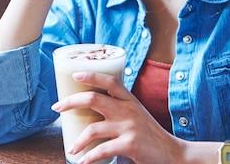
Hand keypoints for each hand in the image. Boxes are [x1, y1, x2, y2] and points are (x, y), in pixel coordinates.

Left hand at [51, 72, 184, 163]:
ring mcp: (129, 127)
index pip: (109, 80)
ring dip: (78, 140)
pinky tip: (83, 161)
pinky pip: (102, 150)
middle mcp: (128, 110)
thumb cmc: (149, 134)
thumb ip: (119, 108)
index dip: (91, 75)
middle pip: (93, 98)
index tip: (74, 74)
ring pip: (93, 128)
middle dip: (71, 101)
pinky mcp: (129, 145)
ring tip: (71, 147)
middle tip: (57, 108)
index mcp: (129, 100)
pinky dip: (89, 157)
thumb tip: (91, 105)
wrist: (172, 153)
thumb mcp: (136, 114)